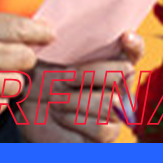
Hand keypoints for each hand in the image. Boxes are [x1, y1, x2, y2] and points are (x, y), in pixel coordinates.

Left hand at [20, 32, 144, 142]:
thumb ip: (52, 44)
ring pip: (111, 102)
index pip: (133, 50)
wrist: (28, 116)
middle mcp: (120, 86)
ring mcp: (117, 113)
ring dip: (75, 99)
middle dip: (90, 72)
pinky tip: (59, 115)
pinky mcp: (108, 135)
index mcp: (109, 61)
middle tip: (63, 77)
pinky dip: (74, 119)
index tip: (124, 36)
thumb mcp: (41, 59)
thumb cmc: (39, 82)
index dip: (134, 44)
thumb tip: (48, 27)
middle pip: (124, 73)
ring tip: (54, 99)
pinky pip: (102, 127)